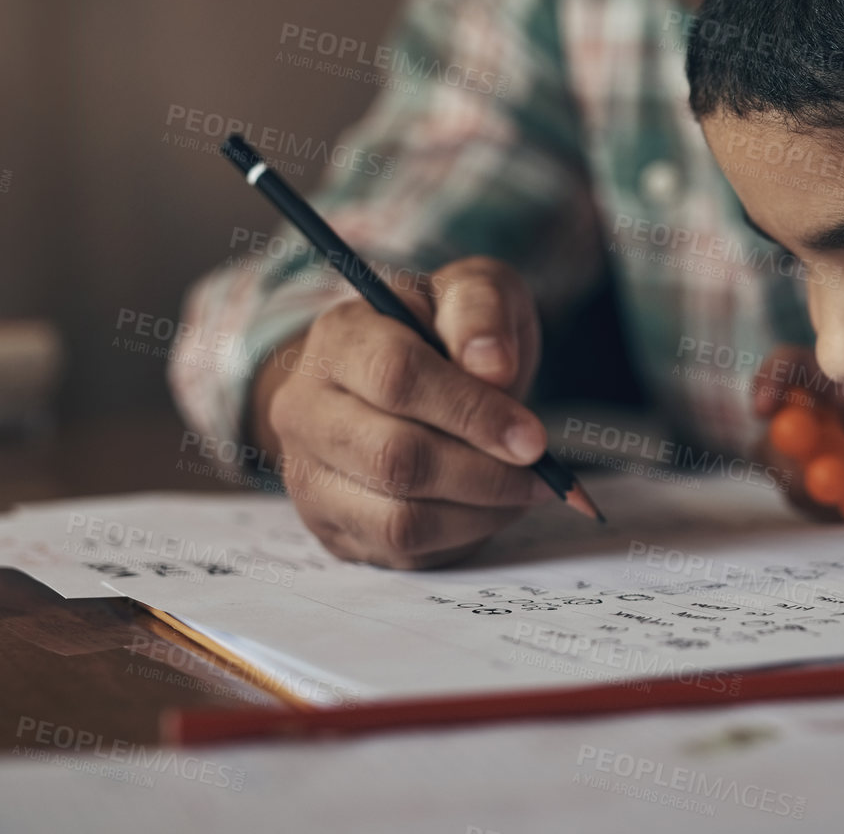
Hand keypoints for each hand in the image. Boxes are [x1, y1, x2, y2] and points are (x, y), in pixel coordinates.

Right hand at [253, 257, 555, 566]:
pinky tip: (490, 506)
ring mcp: (308, 473)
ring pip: (398, 518)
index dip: (472, 412)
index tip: (533, 437)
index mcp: (339, 338)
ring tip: (522, 489)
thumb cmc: (445, 332)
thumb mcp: (474, 291)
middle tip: (538, 471)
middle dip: (483, 472)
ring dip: (479, 511)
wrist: (406, 378)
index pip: (397, 377)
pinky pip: (402, 551)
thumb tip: (492, 366)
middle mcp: (304, 408)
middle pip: (394, 458)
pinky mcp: (330, 526)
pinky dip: (463, 535)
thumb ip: (480, 310)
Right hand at [749, 344, 843, 520]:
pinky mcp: (823, 488)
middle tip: (816, 483)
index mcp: (838, 377)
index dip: (767, 382)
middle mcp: (818, 412)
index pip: (788, 367)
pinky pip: (816, 506)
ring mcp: (815, 453)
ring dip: (822, 497)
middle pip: (776, 431)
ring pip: (790, 477)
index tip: (763, 409)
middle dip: (785, 460)